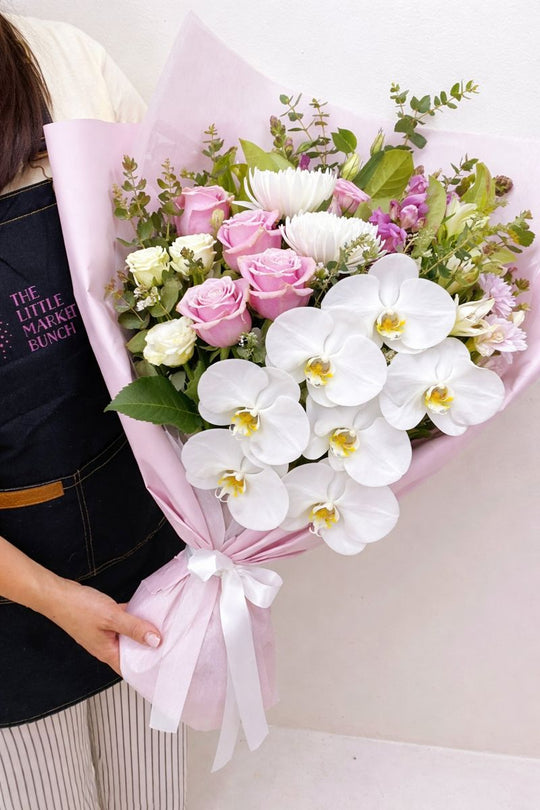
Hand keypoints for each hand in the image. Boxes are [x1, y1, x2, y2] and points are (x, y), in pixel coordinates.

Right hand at [43, 578, 161, 674]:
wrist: (57, 594)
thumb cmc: (77, 608)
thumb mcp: (112, 618)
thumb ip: (134, 628)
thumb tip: (155, 640)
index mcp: (108, 652)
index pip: (132, 668)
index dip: (148, 668)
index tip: (165, 663)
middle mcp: (106, 645)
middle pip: (133, 651)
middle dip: (150, 646)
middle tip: (170, 640)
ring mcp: (104, 632)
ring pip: (129, 634)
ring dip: (142, 629)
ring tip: (162, 624)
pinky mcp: (103, 620)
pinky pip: (123, 621)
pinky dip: (132, 616)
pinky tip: (143, 608)